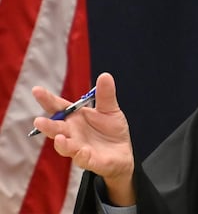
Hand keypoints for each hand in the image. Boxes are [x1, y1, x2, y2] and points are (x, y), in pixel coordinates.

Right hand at [32, 72, 134, 205]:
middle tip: (38, 121)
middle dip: (48, 125)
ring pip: (66, 146)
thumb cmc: (111, 130)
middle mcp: (73, 133)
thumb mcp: (110, 110)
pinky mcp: (90, 160)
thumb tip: (105, 75)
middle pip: (57, 128)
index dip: (47, 100)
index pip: (59, 108)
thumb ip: (105, 95)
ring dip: (62, 143)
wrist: (122, 153)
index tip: (36, 90)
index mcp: (75, 118)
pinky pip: (84, 158)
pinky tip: (81, 151)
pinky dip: (81, 155)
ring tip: (59, 138)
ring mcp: (79, 148)